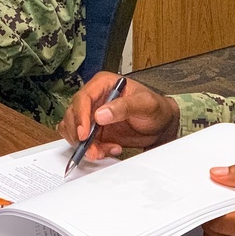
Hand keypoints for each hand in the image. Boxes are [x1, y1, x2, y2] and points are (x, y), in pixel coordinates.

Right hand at [57, 72, 179, 160]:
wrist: (161, 124)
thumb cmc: (155, 108)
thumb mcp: (144, 104)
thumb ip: (124, 107)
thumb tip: (101, 114)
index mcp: (103, 84)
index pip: (83, 98)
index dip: (80, 116)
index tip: (84, 133)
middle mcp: (94, 98)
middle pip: (73, 115)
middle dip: (80, 135)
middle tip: (92, 148)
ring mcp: (92, 115)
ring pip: (74, 130)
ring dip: (84, 144)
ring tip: (101, 151)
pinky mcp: (95, 131)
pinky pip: (83, 142)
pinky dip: (91, 149)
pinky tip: (107, 150)